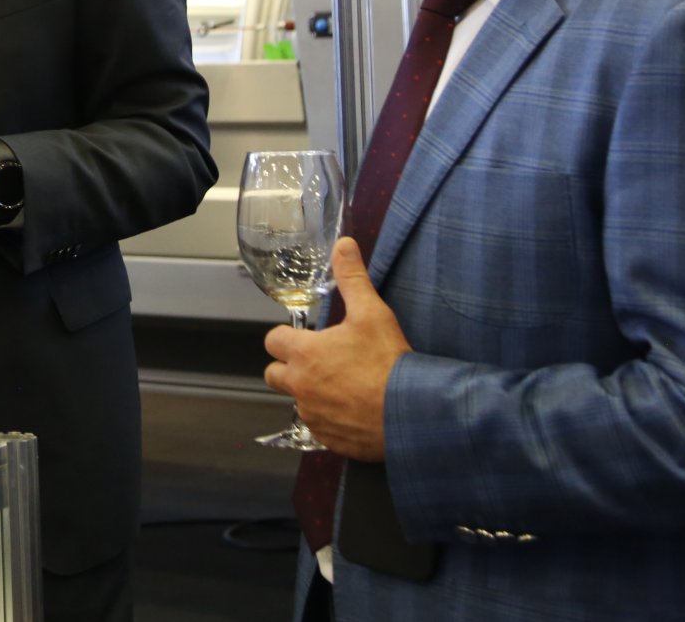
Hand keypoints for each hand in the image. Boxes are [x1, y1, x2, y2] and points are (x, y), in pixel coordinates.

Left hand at [262, 238, 410, 461]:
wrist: (412, 413)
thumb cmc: (389, 362)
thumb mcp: (372, 313)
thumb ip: (352, 278)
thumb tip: (343, 245)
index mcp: (303, 353)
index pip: (272, 340)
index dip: (288, 337)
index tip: (307, 337)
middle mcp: (299, 386)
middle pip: (274, 374)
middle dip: (289, 367)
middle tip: (320, 363)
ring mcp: (312, 415)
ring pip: (297, 401)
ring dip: (311, 394)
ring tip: (343, 386)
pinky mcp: (327, 438)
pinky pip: (318, 427)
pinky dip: (330, 419)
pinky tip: (353, 410)